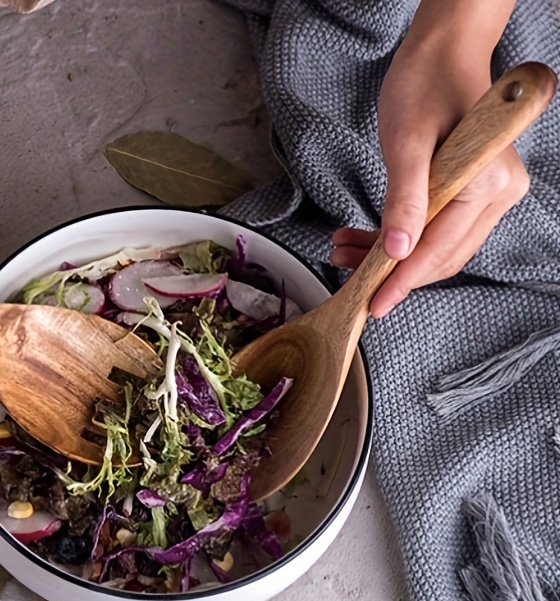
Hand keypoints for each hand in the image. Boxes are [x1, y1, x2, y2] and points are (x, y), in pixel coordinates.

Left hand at [330, 0, 523, 317]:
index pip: (440, 249)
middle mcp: (499, 196)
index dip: (402, 281)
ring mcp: (488, 195)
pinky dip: (397, 238)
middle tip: (349, 277)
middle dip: (392, 272)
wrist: (440, 54)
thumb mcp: (406, 144)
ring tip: (343, 250)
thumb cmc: (425, 85)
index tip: (374, 304)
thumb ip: (404, 200)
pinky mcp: (472, 193)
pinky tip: (362, 238)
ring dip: (389, 257)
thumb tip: (397, 251)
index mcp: (489, 185)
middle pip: (441, 257)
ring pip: (434, 247)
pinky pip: (434, 229)